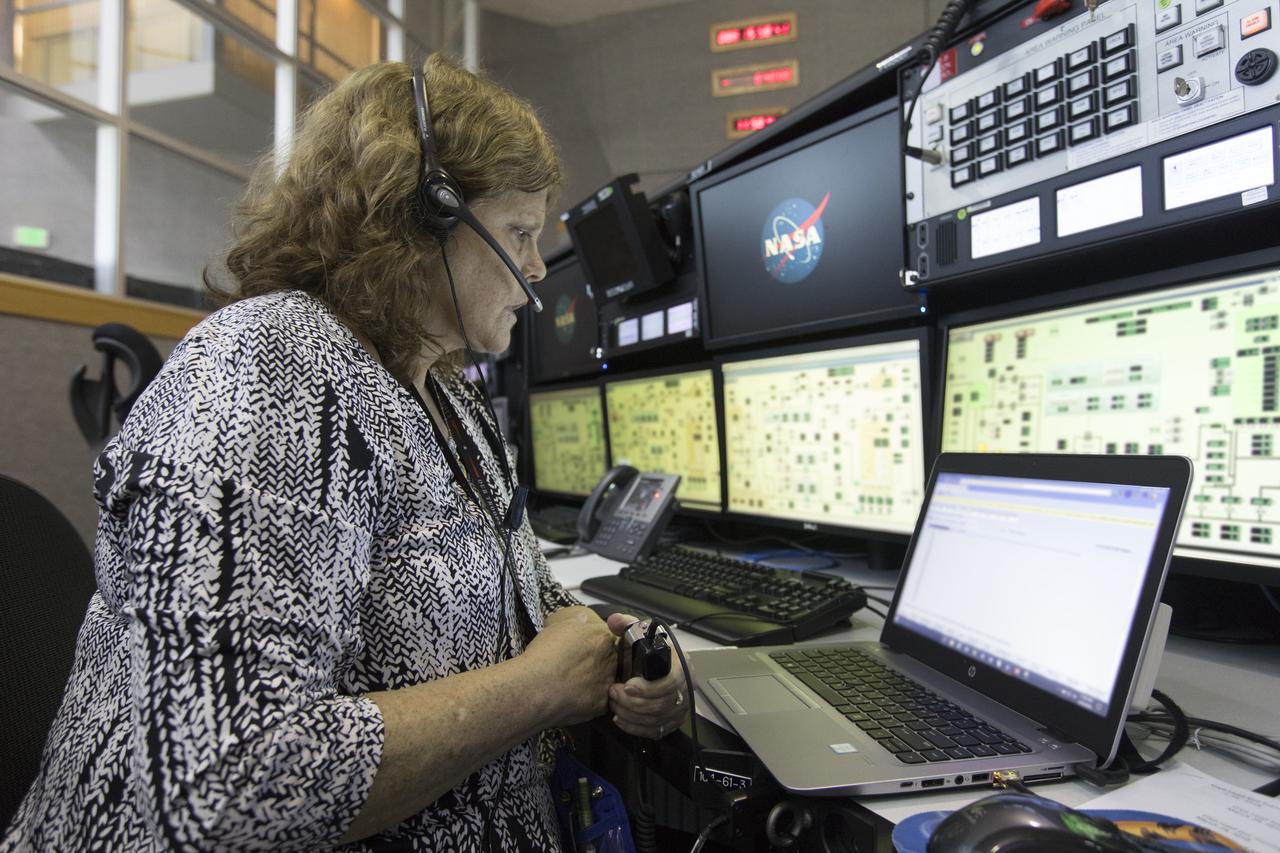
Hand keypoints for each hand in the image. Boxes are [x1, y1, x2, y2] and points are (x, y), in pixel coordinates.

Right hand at [523, 606, 615, 726]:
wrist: (535, 687)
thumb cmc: (544, 655)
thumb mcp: (559, 626)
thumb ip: (578, 621)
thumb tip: (584, 619)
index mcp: (602, 637)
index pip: (608, 638)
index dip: (594, 643)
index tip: (583, 649)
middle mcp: (610, 659)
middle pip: (609, 658)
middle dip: (596, 662)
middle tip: (575, 666)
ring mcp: (607, 683)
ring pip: (604, 680)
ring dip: (593, 680)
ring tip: (571, 682)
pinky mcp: (601, 704)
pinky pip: (598, 700)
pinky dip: (587, 699)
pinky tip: (572, 696)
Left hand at [605, 613, 688, 738]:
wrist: (657, 665)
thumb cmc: (649, 650)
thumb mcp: (640, 633)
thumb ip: (626, 625)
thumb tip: (614, 621)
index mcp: (681, 666)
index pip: (671, 682)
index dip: (648, 688)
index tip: (627, 686)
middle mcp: (685, 688)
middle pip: (662, 704)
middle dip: (633, 702)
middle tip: (613, 693)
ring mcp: (680, 707)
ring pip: (657, 719)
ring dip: (631, 715)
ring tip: (614, 704)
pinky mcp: (672, 721)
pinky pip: (656, 731)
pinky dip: (636, 728)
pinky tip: (621, 719)